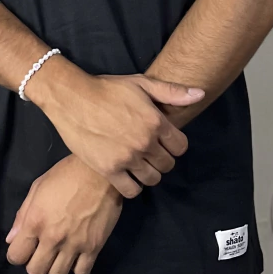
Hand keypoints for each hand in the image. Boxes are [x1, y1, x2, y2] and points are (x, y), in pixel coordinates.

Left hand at [5, 156, 123, 273]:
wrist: (100, 172)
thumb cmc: (66, 175)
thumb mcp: (38, 188)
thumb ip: (22, 215)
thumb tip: (11, 239)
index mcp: (35, 222)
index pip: (16, 256)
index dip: (17, 254)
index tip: (24, 248)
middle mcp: (52, 238)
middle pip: (36, 271)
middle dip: (34, 264)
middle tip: (41, 253)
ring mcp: (74, 244)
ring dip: (55, 267)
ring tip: (59, 255)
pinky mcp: (94, 247)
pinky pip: (82, 272)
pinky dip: (77, 268)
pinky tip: (77, 256)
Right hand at [26, 63, 203, 198]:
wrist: (72, 98)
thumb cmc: (107, 89)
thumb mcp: (141, 83)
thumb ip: (172, 91)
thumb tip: (199, 95)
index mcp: (155, 122)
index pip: (181, 147)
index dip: (174, 144)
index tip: (163, 141)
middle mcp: (144, 142)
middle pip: (168, 164)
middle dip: (162, 158)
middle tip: (149, 152)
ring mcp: (127, 158)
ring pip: (152, 179)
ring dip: (148, 172)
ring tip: (138, 163)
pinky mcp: (109, 170)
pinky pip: (131, 190)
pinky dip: (133, 186)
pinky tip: (127, 175)